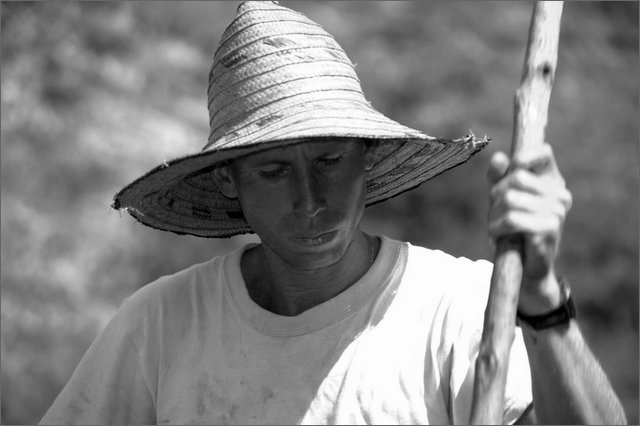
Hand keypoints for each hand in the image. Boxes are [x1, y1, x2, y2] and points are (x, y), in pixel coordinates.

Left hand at [487, 143, 572, 314]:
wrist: (525, 267)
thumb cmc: (513, 228)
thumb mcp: (501, 198)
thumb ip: (498, 176)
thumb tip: (498, 157)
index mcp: (552, 181)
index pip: (544, 153)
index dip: (522, 158)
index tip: (511, 170)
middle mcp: (560, 194)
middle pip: (516, 177)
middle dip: (497, 195)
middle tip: (497, 212)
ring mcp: (557, 211)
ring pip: (510, 198)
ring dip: (494, 215)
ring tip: (499, 226)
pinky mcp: (549, 228)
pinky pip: (512, 218)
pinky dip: (497, 228)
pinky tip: (499, 236)